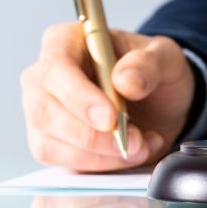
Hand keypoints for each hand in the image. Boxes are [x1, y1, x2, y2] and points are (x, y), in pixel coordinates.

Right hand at [21, 23, 194, 170]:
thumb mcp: (164, 56)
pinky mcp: (50, 142)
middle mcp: (44, 76)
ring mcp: (42, 111)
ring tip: (139, 146)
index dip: (79, 96)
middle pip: (44, 111)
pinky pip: (62, 162)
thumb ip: (148, 63)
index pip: (57, 67)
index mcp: (65, 42)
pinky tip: (127, 154)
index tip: (110, 118)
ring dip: (98, 155)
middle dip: (90, 135)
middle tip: (133, 141)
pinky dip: (98, 165)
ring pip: (50, 143)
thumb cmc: (151, 70)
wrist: (158, 101)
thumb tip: (125, 81)